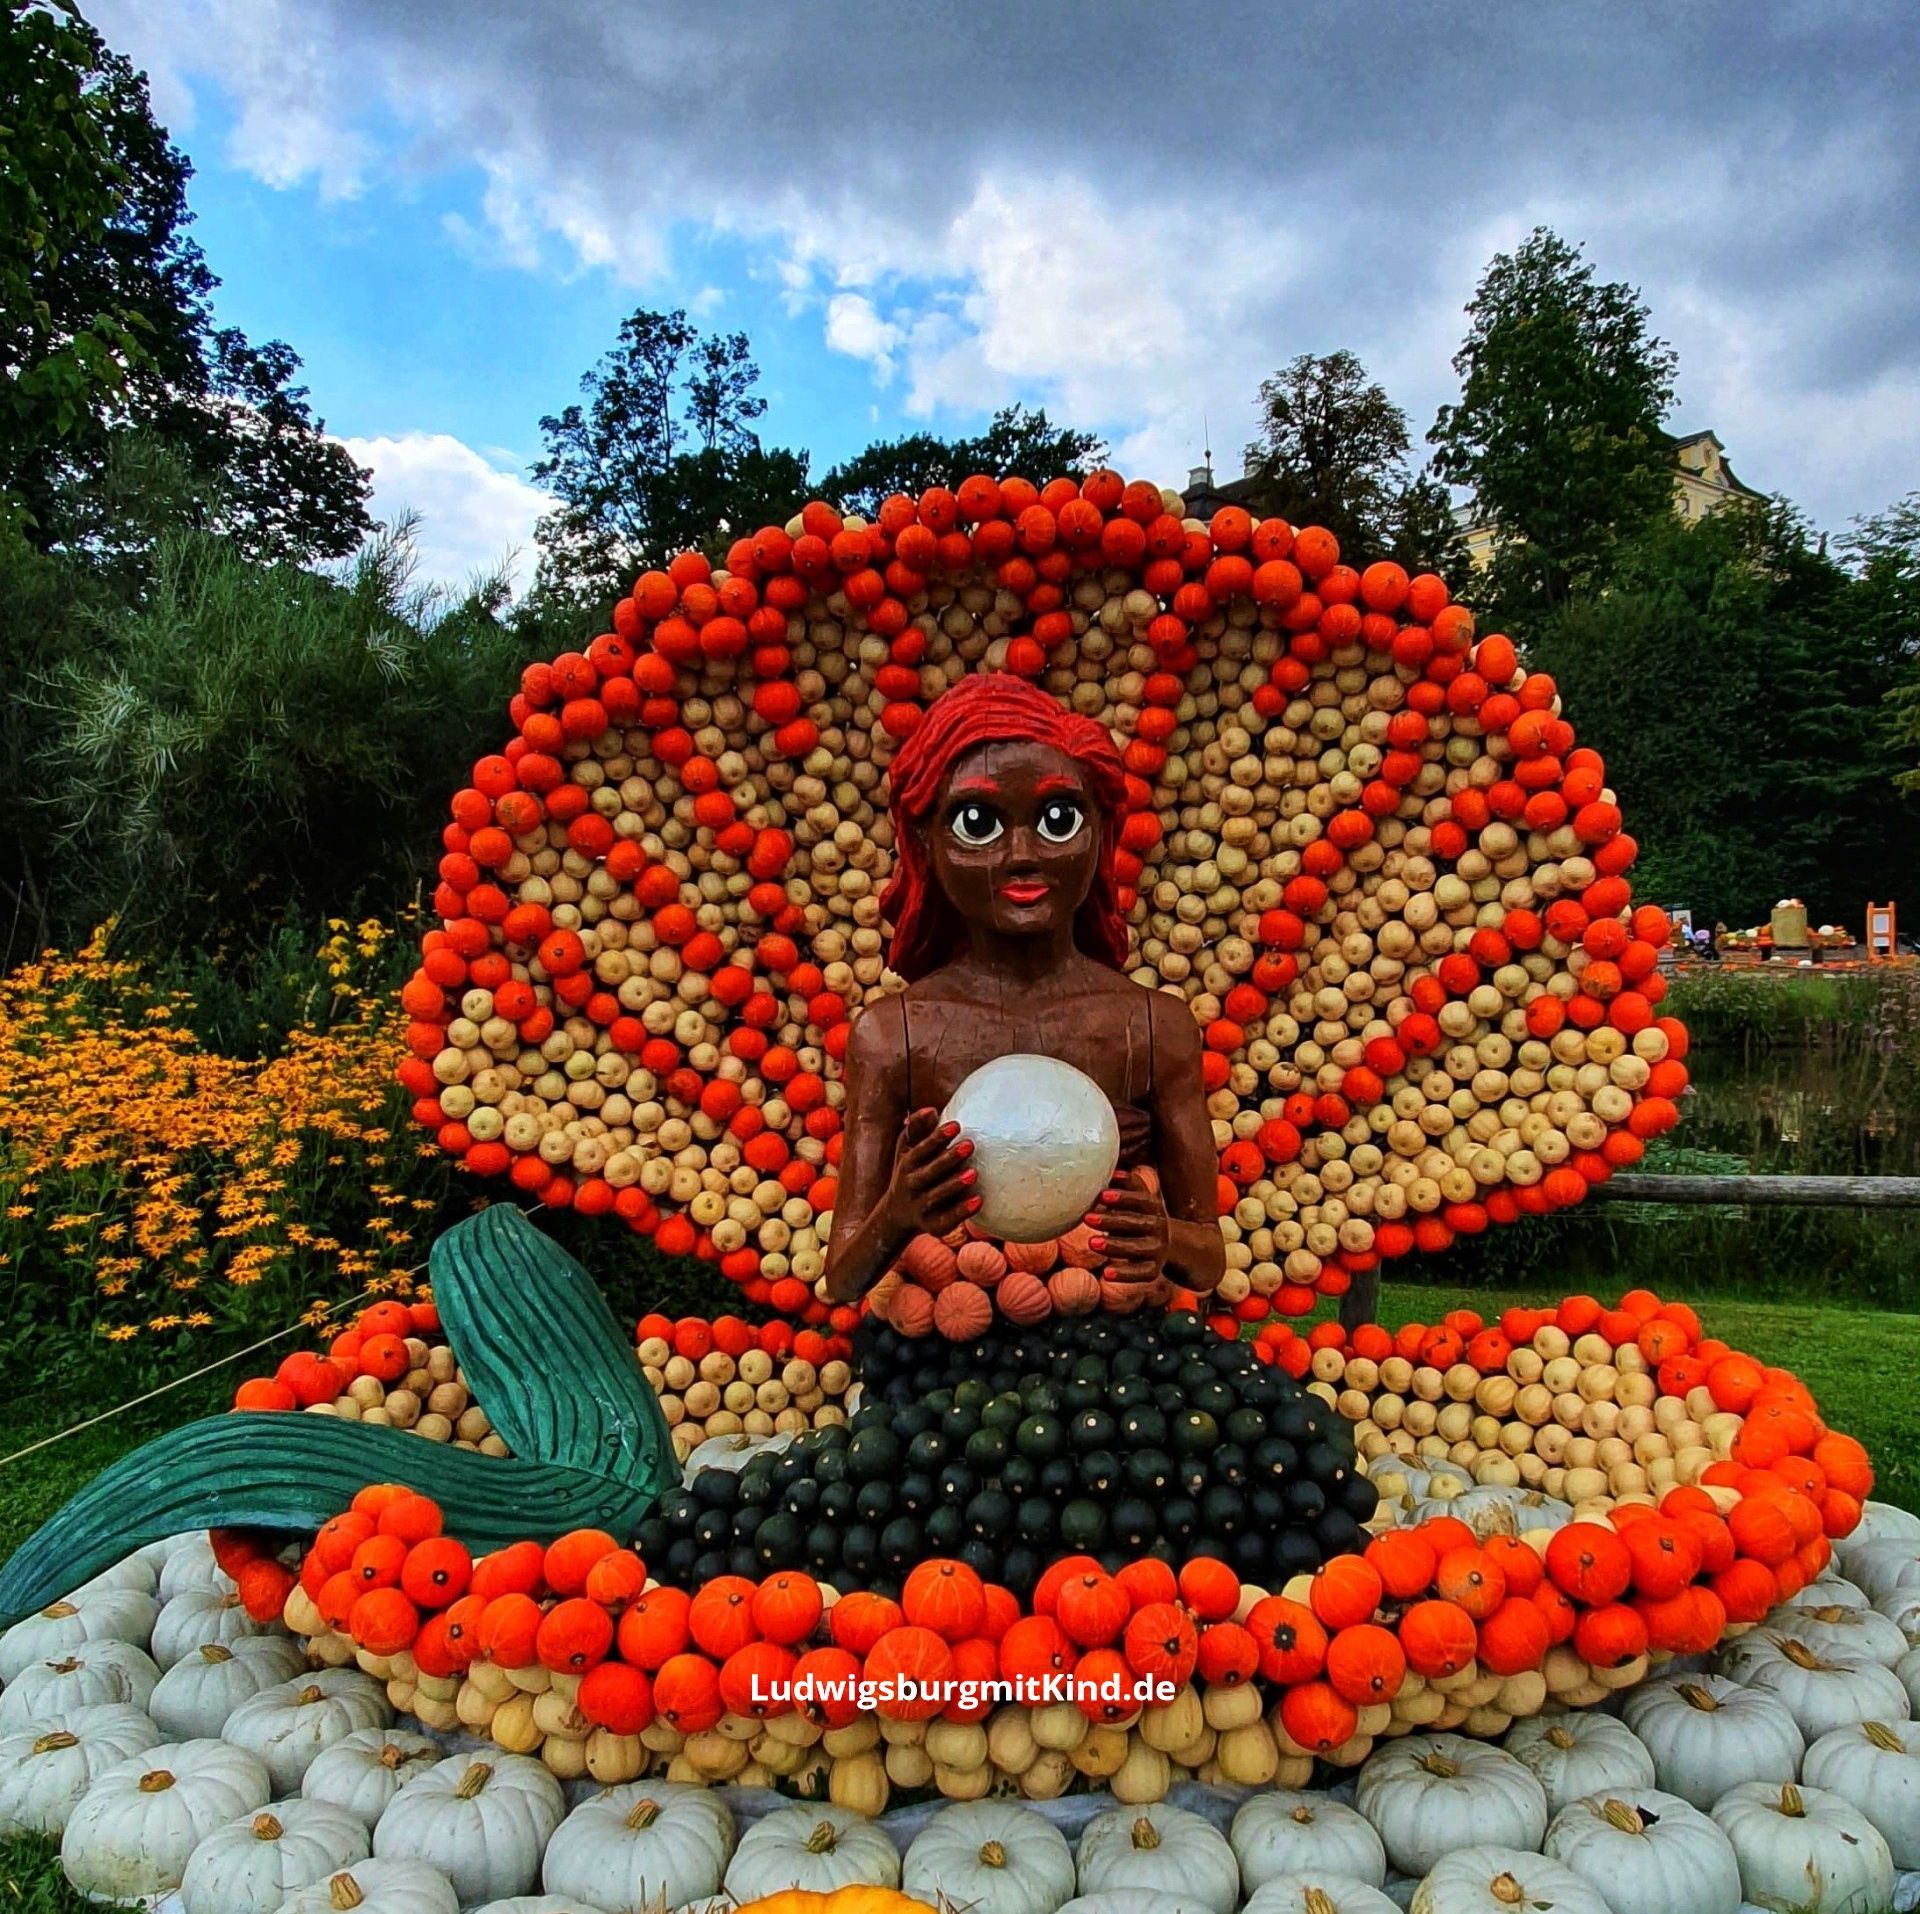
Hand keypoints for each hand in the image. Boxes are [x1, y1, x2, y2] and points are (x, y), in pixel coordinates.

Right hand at [882, 1108, 979, 1243]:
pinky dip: (961, 1211)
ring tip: (974, 1173)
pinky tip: (979, 1200)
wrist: (897, 1214)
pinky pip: (947, 1219)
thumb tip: (931, 1109)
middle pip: (929, 1172)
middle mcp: (911, 1185)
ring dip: (954, 1184)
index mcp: (907, 1164)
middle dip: (948, 1159)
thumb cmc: (910, 1171)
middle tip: (970, 1144)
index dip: (937, 1138)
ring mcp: (920, 1207)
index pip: (921, 1150)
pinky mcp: (933, 1225)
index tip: (956, 1125)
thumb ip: (917, 1128)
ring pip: (937, 1196)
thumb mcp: (907, 1150)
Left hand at [1085, 1168, 1169, 1285]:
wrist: (1171, 1245)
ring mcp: (1157, 1249)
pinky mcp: (1153, 1270)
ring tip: (1091, 1243)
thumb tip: (1112, 1171)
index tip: (1102, 1195)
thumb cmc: (1142, 1216)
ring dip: (1114, 1246)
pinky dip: (1124, 1274)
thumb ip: (1128, 1185)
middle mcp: (1159, 1227)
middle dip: (1111, 1221)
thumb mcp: (1140, 1199)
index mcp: (1154, 1207)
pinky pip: (1140, 1273)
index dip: (1123, 1197)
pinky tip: (1106, 1273)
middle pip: (1136, 1224)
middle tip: (1087, 1218)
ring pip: (1136, 1248)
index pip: (1141, 1200)